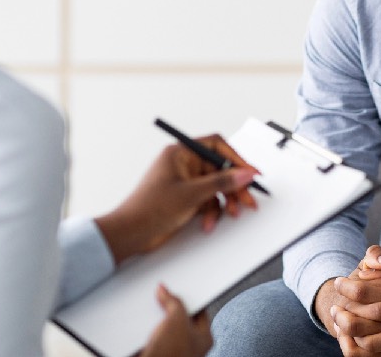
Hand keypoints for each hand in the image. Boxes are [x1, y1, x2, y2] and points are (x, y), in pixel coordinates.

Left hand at [95, 134, 259, 263]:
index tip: (251, 172)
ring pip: (216, 187)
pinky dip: (212, 211)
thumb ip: (222, 182)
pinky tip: (208, 223)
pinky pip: (208, 200)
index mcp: (180, 153)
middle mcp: (183, 164)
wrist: (130, 234)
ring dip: (224, 202)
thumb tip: (245, 173)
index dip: (236, 158)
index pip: (216, 146)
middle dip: (234, 186)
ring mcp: (185, 182)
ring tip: (232, 213)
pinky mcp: (185, 198)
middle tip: (247, 199)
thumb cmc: (148, 208)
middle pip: (219, 169)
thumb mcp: (192, 194)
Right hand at [140, 284, 212, 356]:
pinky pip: (152, 336)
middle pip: (180, 318)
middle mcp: (191, 345)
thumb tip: (165, 291)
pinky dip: (146, 330)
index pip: (200, 310)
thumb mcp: (177, 319)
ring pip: (165, 327)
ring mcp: (173, 350)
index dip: (189, 297)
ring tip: (150, 311)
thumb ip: (173, 302)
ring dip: (156, 319)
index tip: (180, 288)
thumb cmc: (173, 354)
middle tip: (162, 297)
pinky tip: (143, 325)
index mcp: (205, 338)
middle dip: (170, 308)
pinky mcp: (157, 352)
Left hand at [336, 246, 380, 356]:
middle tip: (334, 303)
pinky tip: (353, 337)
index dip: (349, 287)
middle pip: (364, 320)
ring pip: (368, 343)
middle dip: (344, 310)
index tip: (339, 281)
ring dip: (349, 331)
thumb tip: (367, 267)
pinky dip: (362, 348)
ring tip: (340, 321)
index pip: (369, 293)